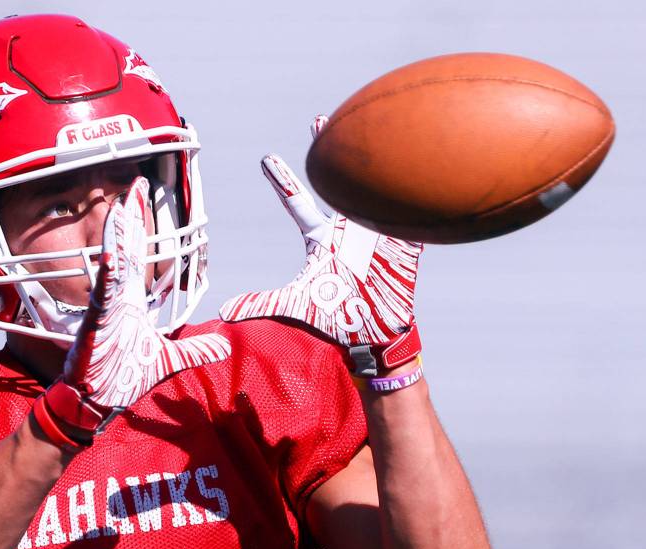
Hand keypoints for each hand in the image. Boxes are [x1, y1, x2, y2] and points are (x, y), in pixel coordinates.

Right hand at [37, 177, 231, 444]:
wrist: (96, 401)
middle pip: (127, 250)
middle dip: (131, 218)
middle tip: (135, 185)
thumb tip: (224, 347)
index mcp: (132, 302)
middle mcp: (118, 298)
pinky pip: (102, 296)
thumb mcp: (170, 360)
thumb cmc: (122, 377)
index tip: (144, 198)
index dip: (143, 228)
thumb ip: (196, 351)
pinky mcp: (96, 324)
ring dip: (117, 238)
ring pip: (112, 266)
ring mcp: (106, 309)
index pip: (140, 256)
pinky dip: (106, 277)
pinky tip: (110, 257)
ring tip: (121, 208)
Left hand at [220, 116, 423, 375]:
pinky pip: (411, 214)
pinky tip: (422, 166)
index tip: (265, 158)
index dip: (282, 181)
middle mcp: (348, 228)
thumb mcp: (298, 307)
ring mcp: (377, 231)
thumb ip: (263, 304)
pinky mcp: (405, 243)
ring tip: (374, 123)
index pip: (297, 203)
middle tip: (319, 118)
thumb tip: (223, 310)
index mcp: (321, 238)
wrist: (379, 333)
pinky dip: (417, 194)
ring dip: (376, 159)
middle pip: (337, 181)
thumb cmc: (339, 318)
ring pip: (374, 187)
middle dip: (330, 149)